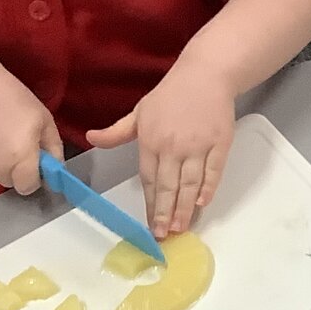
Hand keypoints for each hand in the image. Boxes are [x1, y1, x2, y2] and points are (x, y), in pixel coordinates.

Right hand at [0, 73, 61, 194]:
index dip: (34, 177)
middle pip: (12, 181)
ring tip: (0, 134)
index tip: (36, 163)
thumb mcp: (44, 119)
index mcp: (21, 158)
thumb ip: (54, 147)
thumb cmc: (12, 99)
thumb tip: (58, 167)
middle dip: (18, 169)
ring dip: (1, 162)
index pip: (28, 187)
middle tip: (18, 143)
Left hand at [89, 62, 237, 236]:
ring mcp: (198, 145)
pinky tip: (203, 203)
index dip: (149, 204)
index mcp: (151, 140)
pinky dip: (209, 188)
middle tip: (163, 235)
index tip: (149, 224)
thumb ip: (117, 132)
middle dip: (165, 213)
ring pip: (191, 183)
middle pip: (168, 186)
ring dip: (185, 207)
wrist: (206, 74)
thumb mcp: (139, 112)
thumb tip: (90, 138)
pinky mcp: (220, 142)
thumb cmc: (172, 94)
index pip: (149, 179)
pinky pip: (214, 171)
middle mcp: (173, 146)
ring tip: (181, 227)